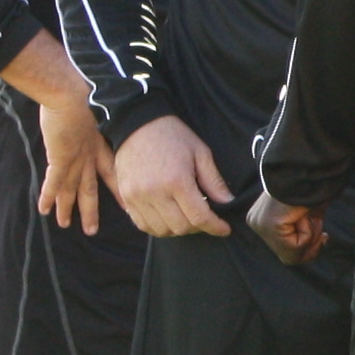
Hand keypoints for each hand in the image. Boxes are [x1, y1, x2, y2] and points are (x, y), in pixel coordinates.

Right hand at [36, 97, 117, 232]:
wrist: (72, 92)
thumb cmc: (85, 94)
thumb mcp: (99, 109)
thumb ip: (101, 120)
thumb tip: (107, 118)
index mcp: (99, 145)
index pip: (112, 173)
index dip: (118, 190)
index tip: (127, 206)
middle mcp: (88, 156)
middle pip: (91, 189)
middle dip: (91, 211)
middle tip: (92, 230)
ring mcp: (74, 159)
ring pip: (70, 190)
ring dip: (67, 209)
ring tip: (65, 225)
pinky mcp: (59, 158)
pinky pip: (53, 183)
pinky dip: (48, 197)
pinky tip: (44, 210)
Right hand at [111, 116, 233, 238]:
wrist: (138, 124)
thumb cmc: (173, 136)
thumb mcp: (200, 153)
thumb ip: (214, 181)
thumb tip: (228, 202)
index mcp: (177, 181)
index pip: (199, 217)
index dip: (215, 227)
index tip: (224, 229)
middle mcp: (155, 192)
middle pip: (180, 228)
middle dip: (198, 227)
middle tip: (205, 219)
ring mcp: (137, 196)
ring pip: (161, 230)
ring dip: (177, 229)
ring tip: (186, 217)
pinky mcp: (125, 197)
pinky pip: (142, 224)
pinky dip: (157, 227)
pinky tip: (167, 217)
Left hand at [245, 192, 327, 265]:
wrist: (307, 169)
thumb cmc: (310, 186)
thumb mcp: (306, 215)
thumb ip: (304, 232)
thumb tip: (314, 249)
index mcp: (261, 218)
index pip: (284, 248)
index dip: (308, 246)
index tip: (323, 236)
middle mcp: (256, 223)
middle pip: (288, 254)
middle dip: (310, 243)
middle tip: (320, 229)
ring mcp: (261, 226)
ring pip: (292, 254)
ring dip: (310, 236)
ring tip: (310, 215)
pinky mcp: (271, 226)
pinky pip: (296, 246)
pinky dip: (309, 233)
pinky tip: (305, 215)